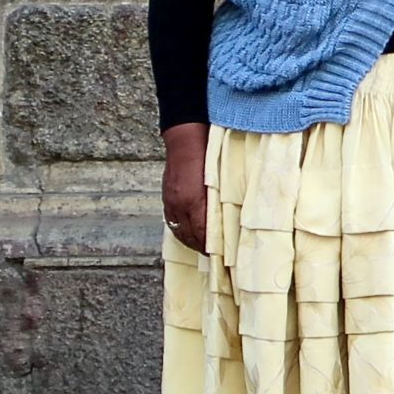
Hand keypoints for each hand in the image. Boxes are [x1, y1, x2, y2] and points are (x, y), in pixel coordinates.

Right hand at [162, 122, 209, 252]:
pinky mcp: (166, 197)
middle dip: (202, 247)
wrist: (185, 137)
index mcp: (194, 199)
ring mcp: (170, 201)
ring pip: (179, 231)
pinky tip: (188, 234)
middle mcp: (180, 203)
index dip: (212, 245)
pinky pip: (172, 222)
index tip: (222, 254)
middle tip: (215, 256)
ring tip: (202, 249)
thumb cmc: (208, 153)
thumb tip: (227, 219)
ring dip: (191, 242)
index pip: (203, 232)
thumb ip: (219, 200)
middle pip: (190, 235)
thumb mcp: (219, 178)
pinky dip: (181, 232)